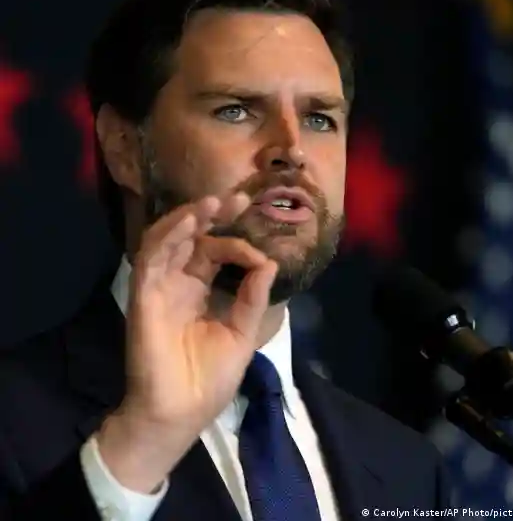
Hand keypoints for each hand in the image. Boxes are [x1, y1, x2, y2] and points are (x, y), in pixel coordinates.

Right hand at [96, 194, 277, 492]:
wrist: (180, 414)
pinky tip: (189, 222)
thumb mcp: (243, 333)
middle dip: (212, 216)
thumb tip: (269, 263)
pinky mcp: (144, 297)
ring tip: (213, 202)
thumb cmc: (209, 379)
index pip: (215, 252)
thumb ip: (253, 297)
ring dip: (187, 218)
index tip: (261, 254)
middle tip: (238, 198)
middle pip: (191, 239)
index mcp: (200, 291)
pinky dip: (168, 238)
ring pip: (166, 240)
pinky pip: (151, 259)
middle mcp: (178, 283)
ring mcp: (159, 288)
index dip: (237, 245)